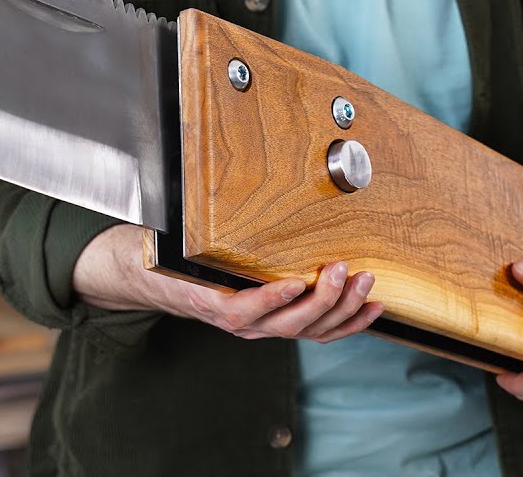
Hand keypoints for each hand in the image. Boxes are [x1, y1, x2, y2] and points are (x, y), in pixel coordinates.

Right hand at [73, 224, 383, 342]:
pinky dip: (349, 322)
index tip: (294, 280)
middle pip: (289, 323)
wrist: (152, 277)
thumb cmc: (166, 255)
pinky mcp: (279, 321)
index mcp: (216, 304)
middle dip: (322, 298)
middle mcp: (243, 322)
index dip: (271, 298)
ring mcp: (263, 326)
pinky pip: (319, 331)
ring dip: (343, 309)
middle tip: (340, 268)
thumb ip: (189, 229)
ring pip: (311, 330)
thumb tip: (199, 190)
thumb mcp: (171, 242)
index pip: (246, 310)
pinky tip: (370, 307)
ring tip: (363, 281)